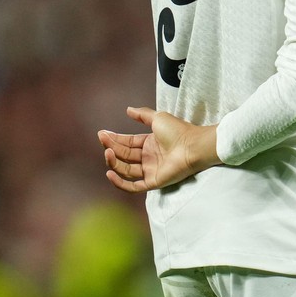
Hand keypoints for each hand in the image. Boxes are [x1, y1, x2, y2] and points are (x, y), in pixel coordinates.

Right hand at [98, 107, 219, 192]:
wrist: (192, 145)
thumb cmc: (178, 131)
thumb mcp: (158, 118)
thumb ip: (142, 114)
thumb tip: (127, 109)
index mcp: (150, 143)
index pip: (127, 143)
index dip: (115, 138)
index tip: (102, 133)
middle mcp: (148, 158)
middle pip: (124, 155)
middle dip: (112, 147)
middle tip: (102, 138)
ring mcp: (150, 170)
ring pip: (125, 169)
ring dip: (114, 162)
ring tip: (108, 151)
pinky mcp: (153, 182)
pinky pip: (132, 186)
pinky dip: (119, 182)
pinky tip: (110, 172)